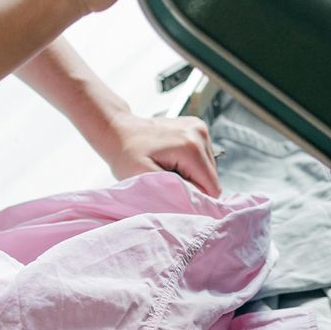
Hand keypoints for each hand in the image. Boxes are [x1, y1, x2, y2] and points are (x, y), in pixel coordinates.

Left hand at [95, 112, 221, 195]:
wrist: (119, 130)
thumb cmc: (126, 154)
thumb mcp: (145, 178)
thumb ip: (174, 191)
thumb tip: (199, 201)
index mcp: (191, 147)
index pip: (212, 187)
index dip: (195, 197)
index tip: (174, 195)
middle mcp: (200, 133)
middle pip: (212, 177)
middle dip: (192, 185)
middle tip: (167, 180)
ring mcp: (200, 127)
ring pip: (208, 168)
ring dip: (191, 174)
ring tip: (168, 168)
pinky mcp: (197, 127)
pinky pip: (203, 157)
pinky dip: (189, 164)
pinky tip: (171, 159)